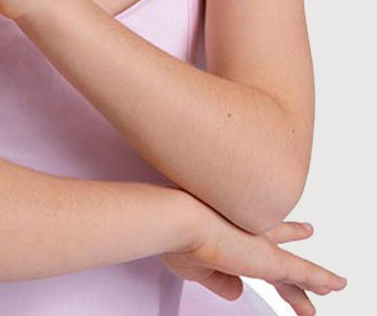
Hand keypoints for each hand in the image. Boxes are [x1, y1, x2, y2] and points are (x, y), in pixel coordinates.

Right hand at [161, 202, 345, 314]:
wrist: (179, 220)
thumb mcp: (198, 266)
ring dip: (311, 279)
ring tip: (329, 285)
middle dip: (291, 252)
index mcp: (230, 233)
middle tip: (309, 235)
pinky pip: (304, 273)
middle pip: (277, 248)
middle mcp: (249, 234)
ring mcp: (262, 247)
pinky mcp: (271, 260)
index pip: (257, 236)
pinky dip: (321, 280)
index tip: (294, 228)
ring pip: (293, 267)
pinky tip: (336, 286)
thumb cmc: (176, 237)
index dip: (276, 234)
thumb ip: (220, 281)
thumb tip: (237, 293)